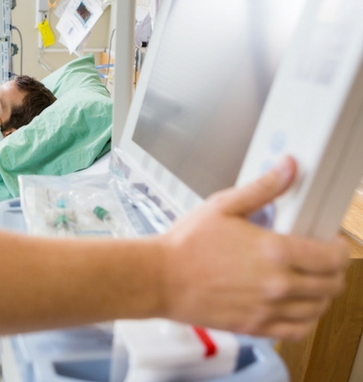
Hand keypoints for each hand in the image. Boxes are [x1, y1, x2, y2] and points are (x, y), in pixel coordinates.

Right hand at [159, 156, 348, 339]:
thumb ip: (262, 188)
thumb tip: (288, 167)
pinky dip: (306, 320)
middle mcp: (278, 284)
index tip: (331, 244)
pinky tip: (297, 308)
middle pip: (332, 284)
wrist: (159, 279)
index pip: (333, 257)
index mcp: (275, 252)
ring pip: (319, 308)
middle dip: (334, 271)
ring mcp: (267, 309)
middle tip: (321, 261)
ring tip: (310, 282)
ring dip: (322, 295)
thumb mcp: (223, 206)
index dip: (339, 248)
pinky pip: (298, 330)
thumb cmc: (185, 245)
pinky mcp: (255, 327)